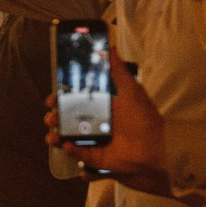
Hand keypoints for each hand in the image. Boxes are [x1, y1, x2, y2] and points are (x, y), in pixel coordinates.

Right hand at [43, 61, 171, 189]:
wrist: (154, 157)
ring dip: (56, 133)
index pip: (80, 98)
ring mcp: (96, 141)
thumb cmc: (144, 123)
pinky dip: (69, 149)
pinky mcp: (95, 158)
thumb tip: (109, 48)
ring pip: (69, 135)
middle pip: (69, 116)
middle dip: (56, 114)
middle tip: (51, 113)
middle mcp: (99, 123)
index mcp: (106, 106)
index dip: (65, 95)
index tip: (54, 93)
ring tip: (53, 132)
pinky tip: (66, 144)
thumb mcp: (132, 93)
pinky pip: (77, 153)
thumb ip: (119, 72)